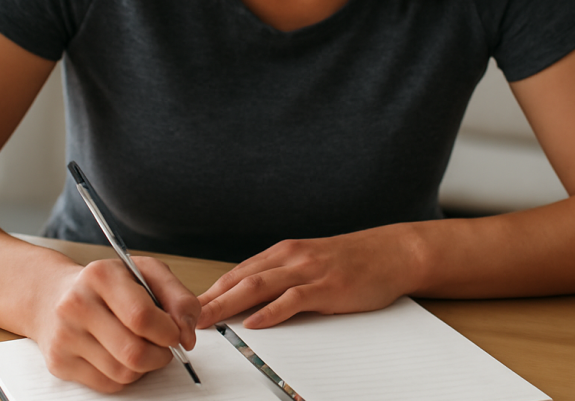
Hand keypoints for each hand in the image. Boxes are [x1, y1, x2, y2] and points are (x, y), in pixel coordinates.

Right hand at [29, 257, 200, 392]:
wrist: (53, 295)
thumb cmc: (107, 285)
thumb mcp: (146, 273)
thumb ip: (178, 297)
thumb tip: (187, 333)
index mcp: (100, 276)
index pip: (142, 317)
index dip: (169, 331)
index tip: (177, 333)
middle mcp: (76, 304)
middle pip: (134, 352)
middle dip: (161, 355)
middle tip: (165, 347)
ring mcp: (64, 336)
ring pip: (124, 372)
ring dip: (145, 367)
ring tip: (143, 347)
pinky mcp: (59, 362)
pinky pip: (108, 384)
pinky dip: (125, 376)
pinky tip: (121, 356)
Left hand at [196, 224, 424, 328]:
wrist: (392, 252)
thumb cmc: (352, 262)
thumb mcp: (310, 264)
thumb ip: (283, 278)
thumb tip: (250, 301)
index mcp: (283, 253)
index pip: (237, 272)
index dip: (210, 291)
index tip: (186, 307)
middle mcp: (291, 257)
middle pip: (240, 279)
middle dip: (209, 299)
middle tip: (182, 317)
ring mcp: (309, 271)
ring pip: (259, 286)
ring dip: (229, 304)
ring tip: (207, 320)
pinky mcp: (327, 286)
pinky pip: (293, 299)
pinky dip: (271, 311)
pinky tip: (254, 322)